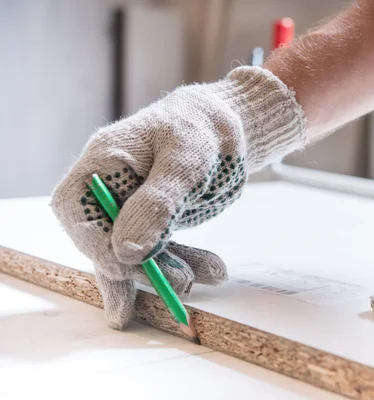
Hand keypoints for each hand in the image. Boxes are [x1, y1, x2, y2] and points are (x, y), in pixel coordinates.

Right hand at [51, 66, 305, 328]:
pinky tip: (214, 271)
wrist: (222, 128)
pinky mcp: (152, 223)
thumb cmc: (199, 132)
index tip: (126, 268)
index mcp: (103, 162)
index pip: (76, 210)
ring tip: (207, 277)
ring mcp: (129, 208)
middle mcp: (108, 189)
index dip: (94, 245)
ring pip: (136, 253)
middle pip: (105, 240)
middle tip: (180, 284)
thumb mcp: (186, 162)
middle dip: (140, 269)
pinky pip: (162, 252)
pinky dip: (187, 263)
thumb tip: (125, 251)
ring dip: (169, 272)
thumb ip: (157, 203)